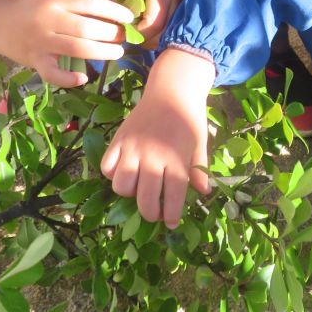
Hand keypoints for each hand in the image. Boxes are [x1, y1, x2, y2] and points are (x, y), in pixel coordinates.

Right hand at [0, 0, 134, 87]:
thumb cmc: (36, 6)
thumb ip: (80, 3)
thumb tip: (116, 13)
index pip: (91, 3)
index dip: (114, 11)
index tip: (129, 17)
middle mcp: (48, 19)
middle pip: (87, 28)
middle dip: (111, 34)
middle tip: (123, 37)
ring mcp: (40, 41)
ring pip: (77, 49)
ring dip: (102, 52)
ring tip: (117, 52)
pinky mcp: (33, 61)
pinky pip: (52, 74)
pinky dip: (69, 79)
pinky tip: (83, 78)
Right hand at [101, 48, 214, 227]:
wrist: (172, 88)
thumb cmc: (189, 117)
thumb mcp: (199, 143)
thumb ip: (199, 169)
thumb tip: (204, 192)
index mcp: (176, 159)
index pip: (173, 197)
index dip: (172, 215)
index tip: (171, 223)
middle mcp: (153, 156)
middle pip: (145, 199)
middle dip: (150, 213)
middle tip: (154, 212)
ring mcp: (133, 148)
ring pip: (121, 186)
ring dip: (128, 193)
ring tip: (138, 188)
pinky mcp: (118, 139)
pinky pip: (107, 168)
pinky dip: (112, 174)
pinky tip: (124, 170)